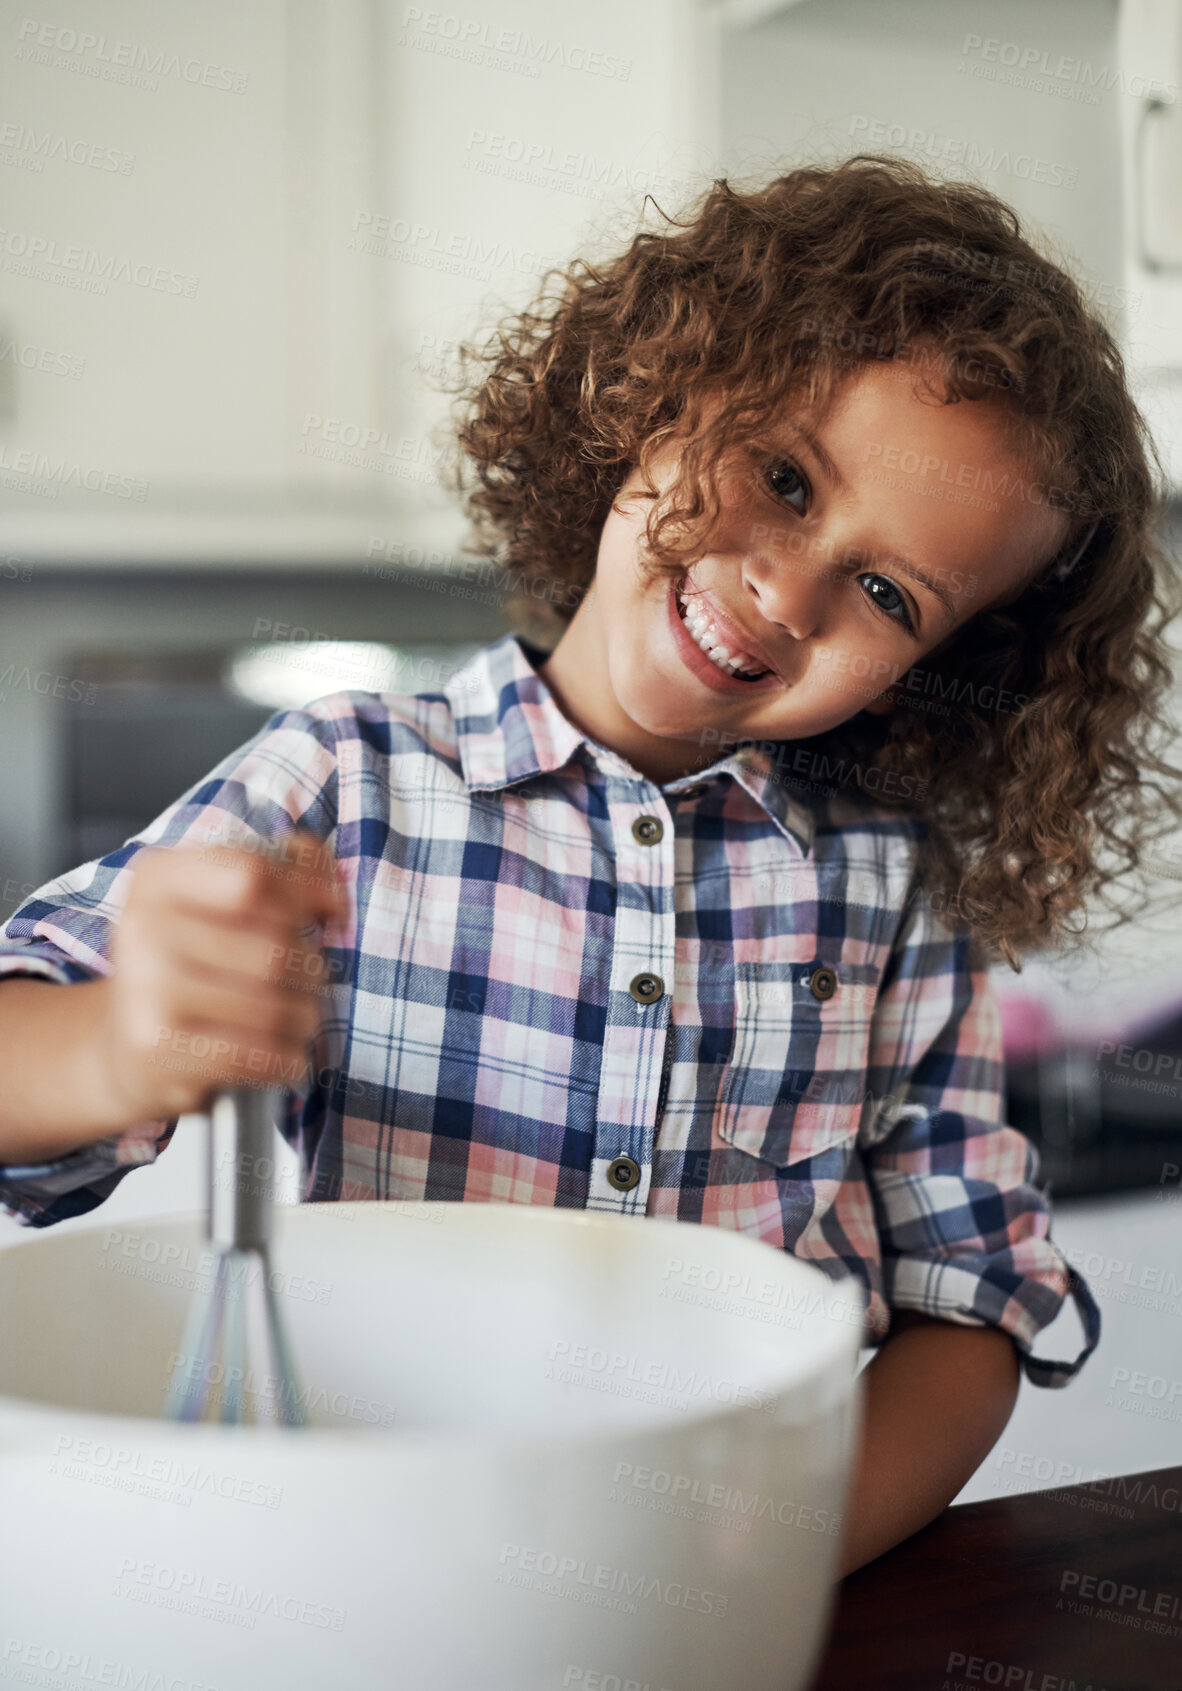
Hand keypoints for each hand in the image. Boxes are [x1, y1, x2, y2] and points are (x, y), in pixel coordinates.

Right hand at [93, 829, 348, 1125]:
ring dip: (304, 1019)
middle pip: (275, 948)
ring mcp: (147, 989)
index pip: (255, 876)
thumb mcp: (228, 904)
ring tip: (294, 1021)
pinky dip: (288, 1059)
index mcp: (159, 878)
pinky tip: (280, 1055)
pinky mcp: (159, 1048)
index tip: (307, 921)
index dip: (299, 901)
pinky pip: (260, 1054)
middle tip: (300, 984)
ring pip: (275, 1006)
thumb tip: (334, 902)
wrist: (127, 1049)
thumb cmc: (197, 965)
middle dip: (309, 971)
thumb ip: (295, 876)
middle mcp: (144, 926)